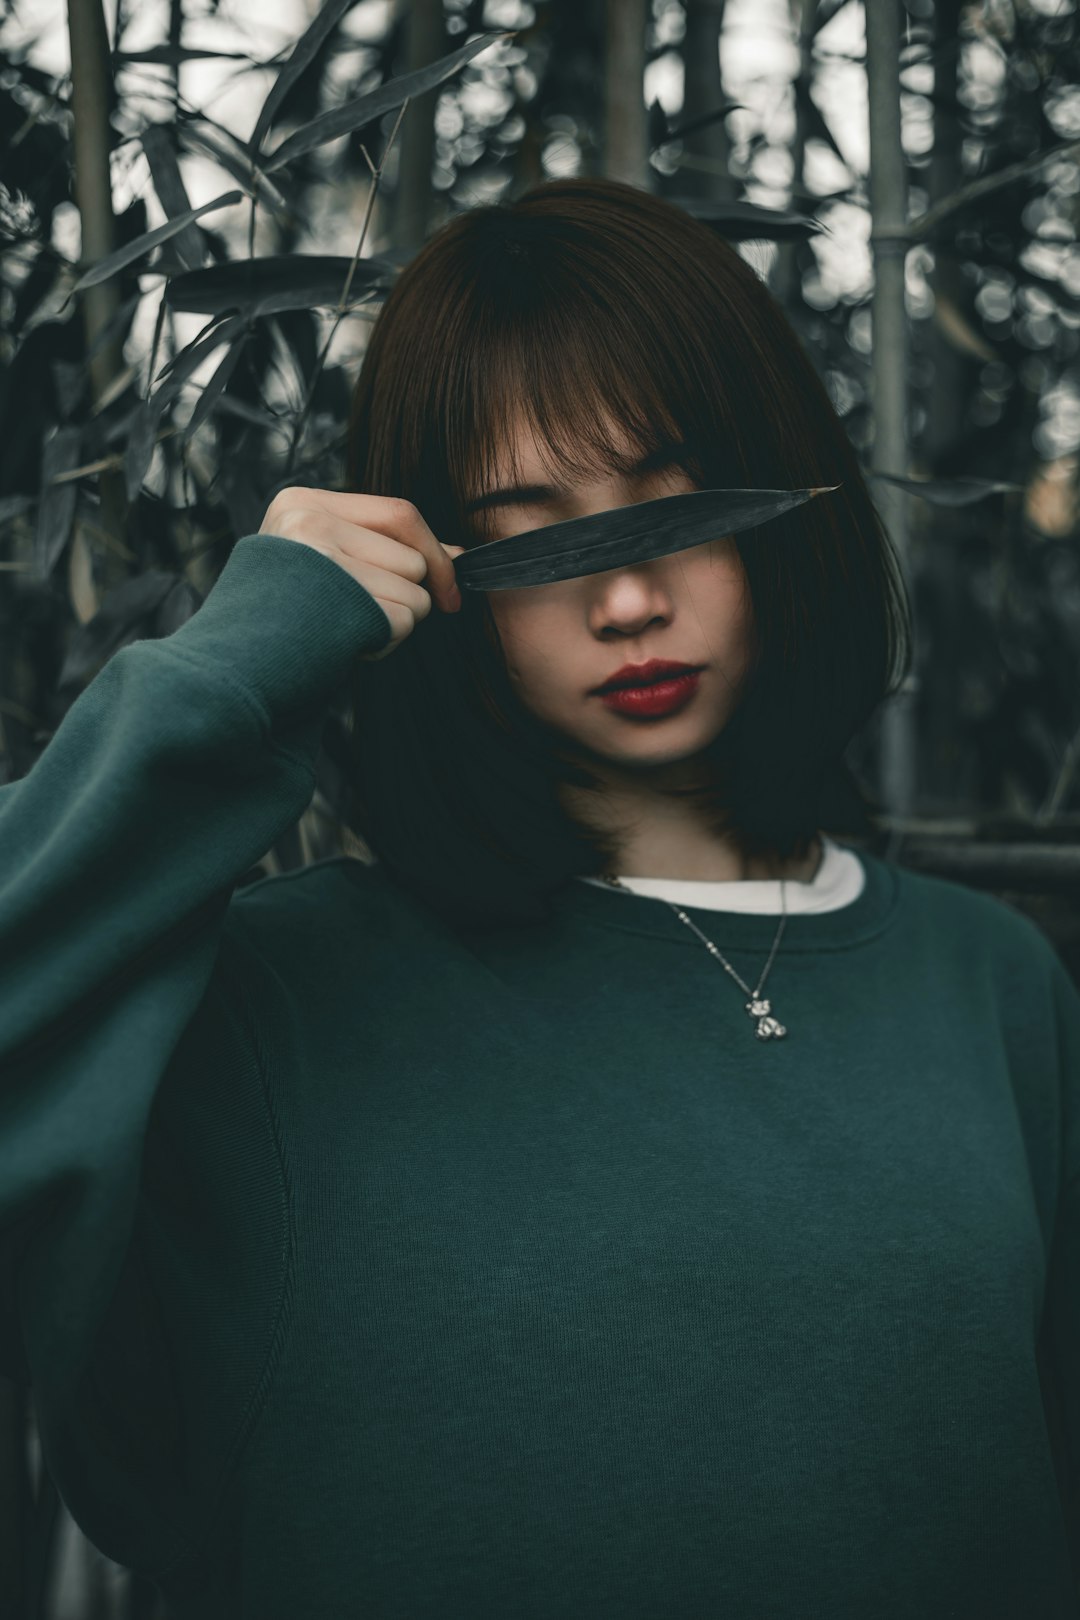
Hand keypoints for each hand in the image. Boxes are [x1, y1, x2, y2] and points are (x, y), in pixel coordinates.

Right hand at [259, 487, 464, 662]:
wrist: (229, 671)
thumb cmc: (282, 619)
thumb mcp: (322, 564)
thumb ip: (383, 549)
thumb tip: (458, 554)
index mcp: (302, 503)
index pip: (400, 513)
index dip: (435, 552)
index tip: (447, 590)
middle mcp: (310, 524)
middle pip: (413, 558)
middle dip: (406, 596)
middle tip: (359, 616)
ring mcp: (323, 563)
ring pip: (415, 593)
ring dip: (393, 623)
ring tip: (343, 630)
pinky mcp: (339, 602)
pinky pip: (404, 622)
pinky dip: (384, 643)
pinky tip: (343, 646)